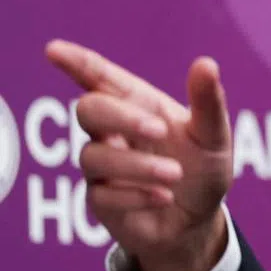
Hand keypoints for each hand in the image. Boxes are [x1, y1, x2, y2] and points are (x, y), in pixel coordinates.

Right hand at [46, 40, 232, 270]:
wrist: (199, 220)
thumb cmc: (203, 168)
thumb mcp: (214, 135)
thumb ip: (209, 102)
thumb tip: (206, 63)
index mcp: (140, 104)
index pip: (100, 78)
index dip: (77, 62)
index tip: (54, 50)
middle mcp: (115, 131)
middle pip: (89, 108)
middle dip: (121, 116)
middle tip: (159, 129)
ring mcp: (103, 165)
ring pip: (94, 155)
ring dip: (138, 165)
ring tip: (175, 175)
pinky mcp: (100, 200)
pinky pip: (103, 194)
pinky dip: (137, 195)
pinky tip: (163, 197)